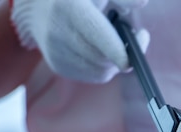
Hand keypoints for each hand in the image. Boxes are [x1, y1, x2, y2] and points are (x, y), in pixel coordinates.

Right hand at [10, 0, 149, 82]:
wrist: (38, 6)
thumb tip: (141, 3)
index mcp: (68, 7)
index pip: (97, 34)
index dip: (120, 46)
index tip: (142, 38)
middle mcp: (58, 32)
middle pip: (102, 56)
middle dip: (123, 51)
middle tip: (133, 36)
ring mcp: (56, 52)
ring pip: (100, 70)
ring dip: (114, 60)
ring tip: (114, 42)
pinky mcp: (57, 66)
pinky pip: (91, 75)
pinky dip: (102, 66)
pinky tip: (100, 50)